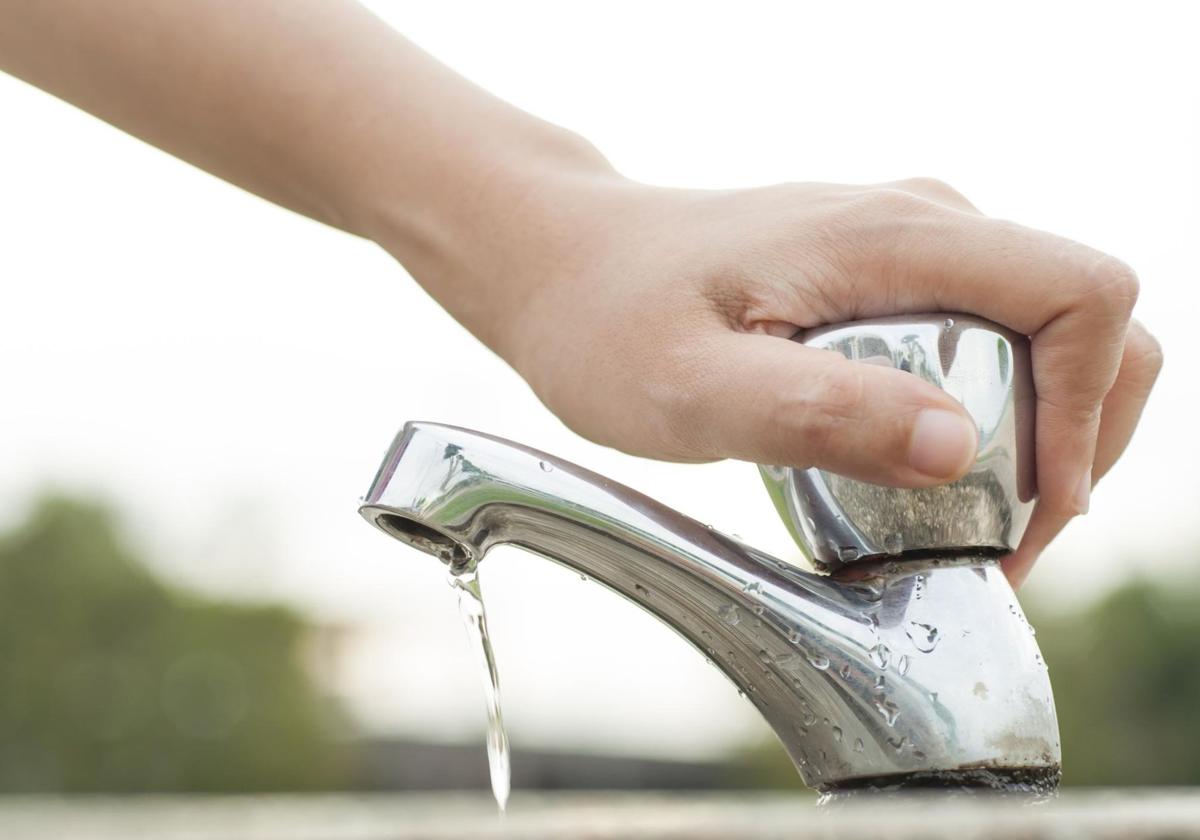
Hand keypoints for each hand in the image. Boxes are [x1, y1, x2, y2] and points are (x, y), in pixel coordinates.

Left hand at [490, 176, 1160, 585]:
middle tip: (1006, 538)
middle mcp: (922, 224)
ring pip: (1044, 335)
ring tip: (972, 522)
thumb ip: (821, 412)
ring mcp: (907, 246)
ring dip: (1041, 434)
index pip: (1081, 297)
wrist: (557, 263)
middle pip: (1086, 321)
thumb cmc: (606, 320)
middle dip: (1079, 439)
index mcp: (895, 238)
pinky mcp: (885, 276)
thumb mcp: (693, 387)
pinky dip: (995, 413)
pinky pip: (988, 338)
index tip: (1035, 507)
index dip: (1092, 410)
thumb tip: (961, 450)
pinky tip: (928, 473)